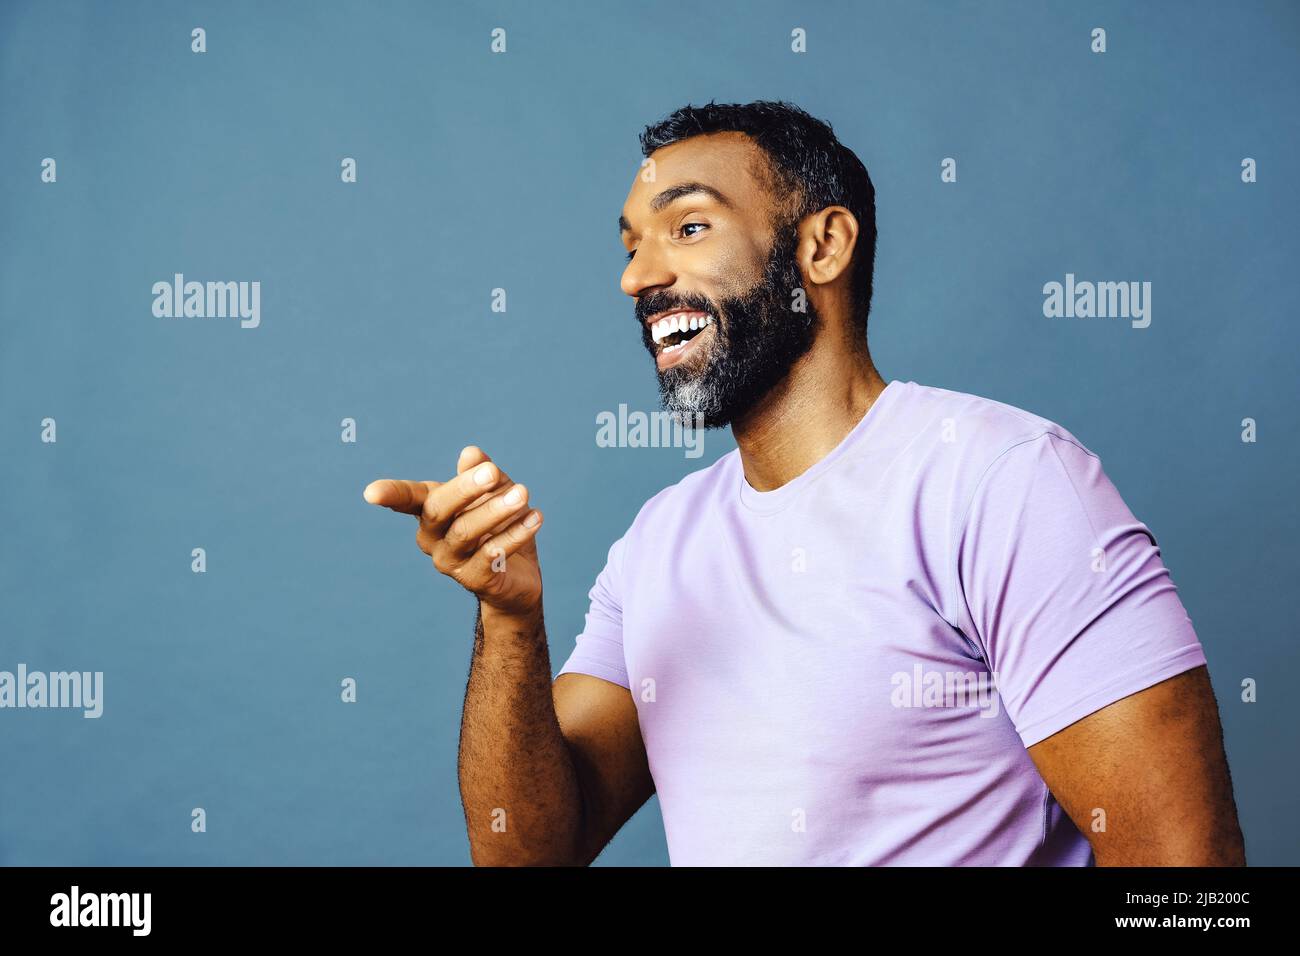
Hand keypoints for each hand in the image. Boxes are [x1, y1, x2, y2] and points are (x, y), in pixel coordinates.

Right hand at [363, 446, 543, 616]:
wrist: (518, 577)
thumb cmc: (499, 526)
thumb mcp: (495, 493)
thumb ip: (483, 473)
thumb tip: (471, 453)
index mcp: (431, 510)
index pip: (407, 499)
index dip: (390, 494)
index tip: (370, 493)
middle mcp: (432, 537)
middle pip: (439, 510)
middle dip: (465, 489)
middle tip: (492, 472)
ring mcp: (450, 562)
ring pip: (466, 532)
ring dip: (495, 511)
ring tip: (523, 493)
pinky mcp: (474, 580)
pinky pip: (492, 554)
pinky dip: (515, 534)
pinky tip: (535, 517)